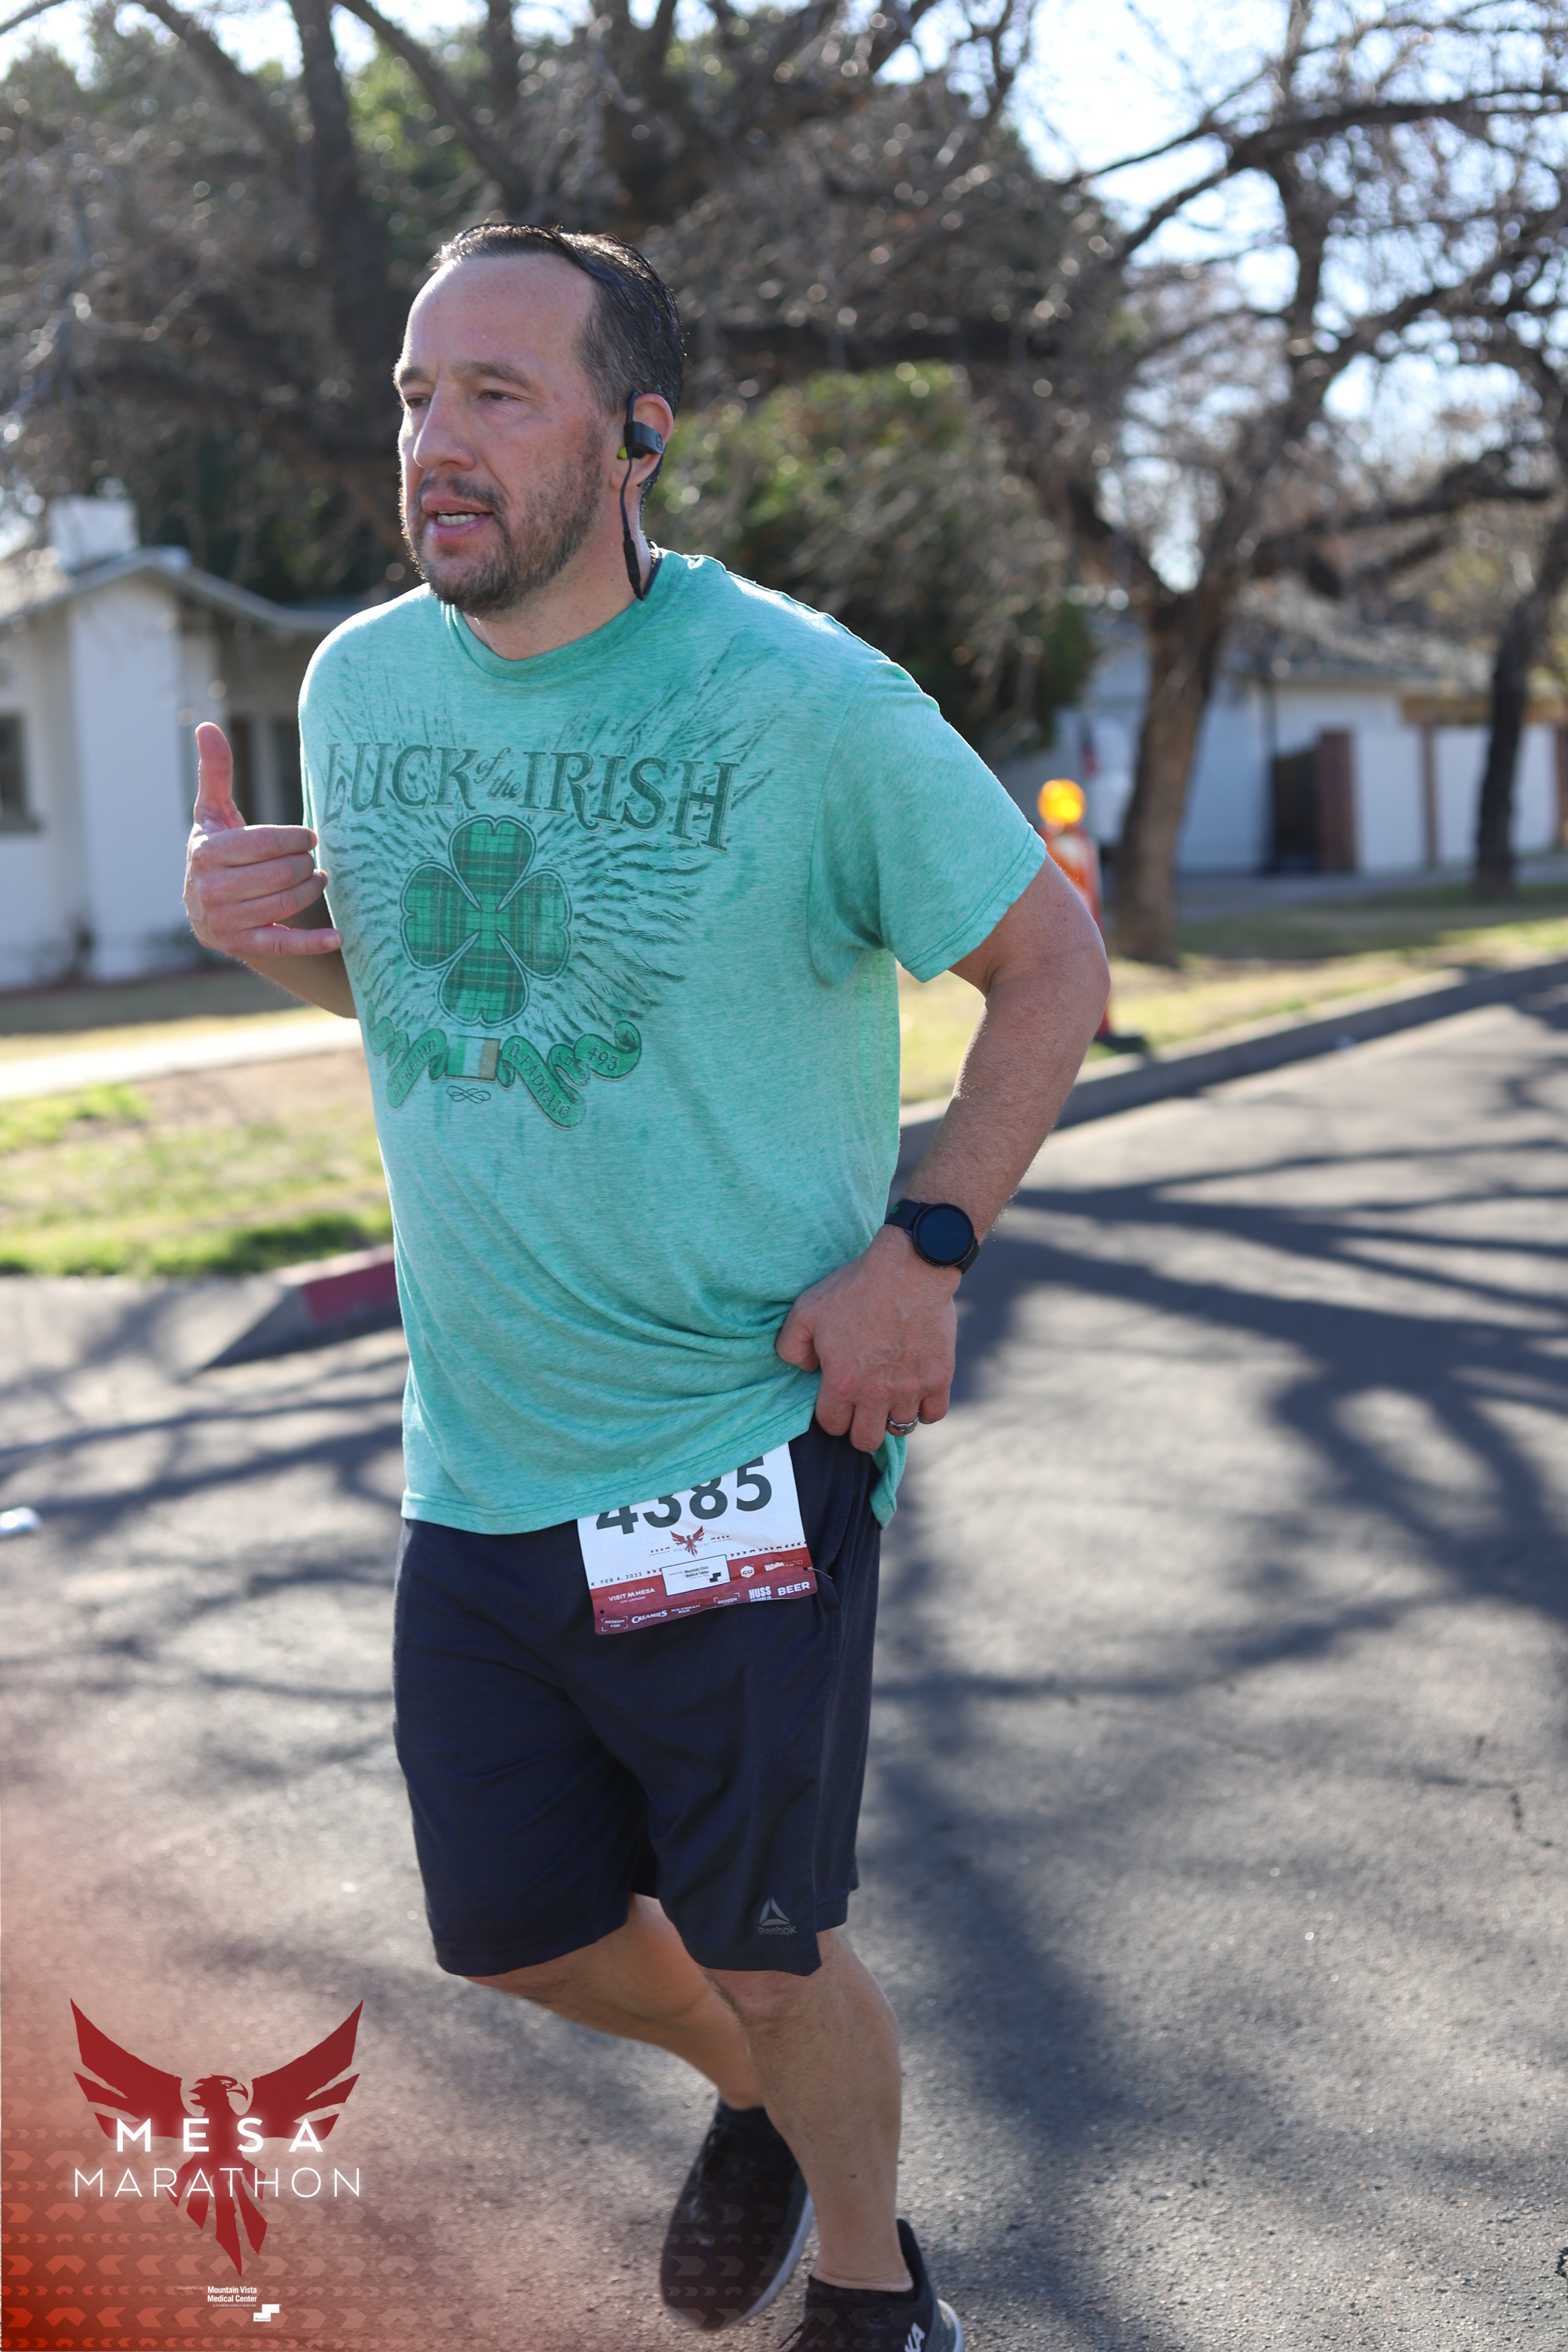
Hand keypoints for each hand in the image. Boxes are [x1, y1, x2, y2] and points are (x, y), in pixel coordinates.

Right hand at [183, 722, 341, 959]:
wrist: (204, 908)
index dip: (296, 838)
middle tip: (314, 859)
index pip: (265, 844)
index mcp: (205, 854)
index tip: (310, 836)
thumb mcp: (213, 814)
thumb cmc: (217, 852)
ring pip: (286, 903)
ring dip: (312, 889)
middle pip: (281, 874)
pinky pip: (283, 946)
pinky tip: (339, 937)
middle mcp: (210, 891)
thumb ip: (215, 773)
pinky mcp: (243, 947)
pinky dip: (312, 942)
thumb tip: (207, 726)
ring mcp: (225, 923)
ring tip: (318, 879)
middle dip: (305, 864)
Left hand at [776, 1225, 959, 1452]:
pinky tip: (916, 1391)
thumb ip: (791, 1346)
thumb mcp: (806, 1309)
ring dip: (892, 1416)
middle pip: (865, 1441)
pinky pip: (933, 1414)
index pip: (832, 1426)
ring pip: (900, 1429)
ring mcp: (910, 1389)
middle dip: (859, 1428)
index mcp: (841, 1383)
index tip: (837, 1397)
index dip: (832, 1414)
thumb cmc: (855, 1287)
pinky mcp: (939, 1378)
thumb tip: (806, 1369)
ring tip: (889, 1395)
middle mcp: (875, 1394)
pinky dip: (925, 1408)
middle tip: (862, 1406)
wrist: (909, 1268)